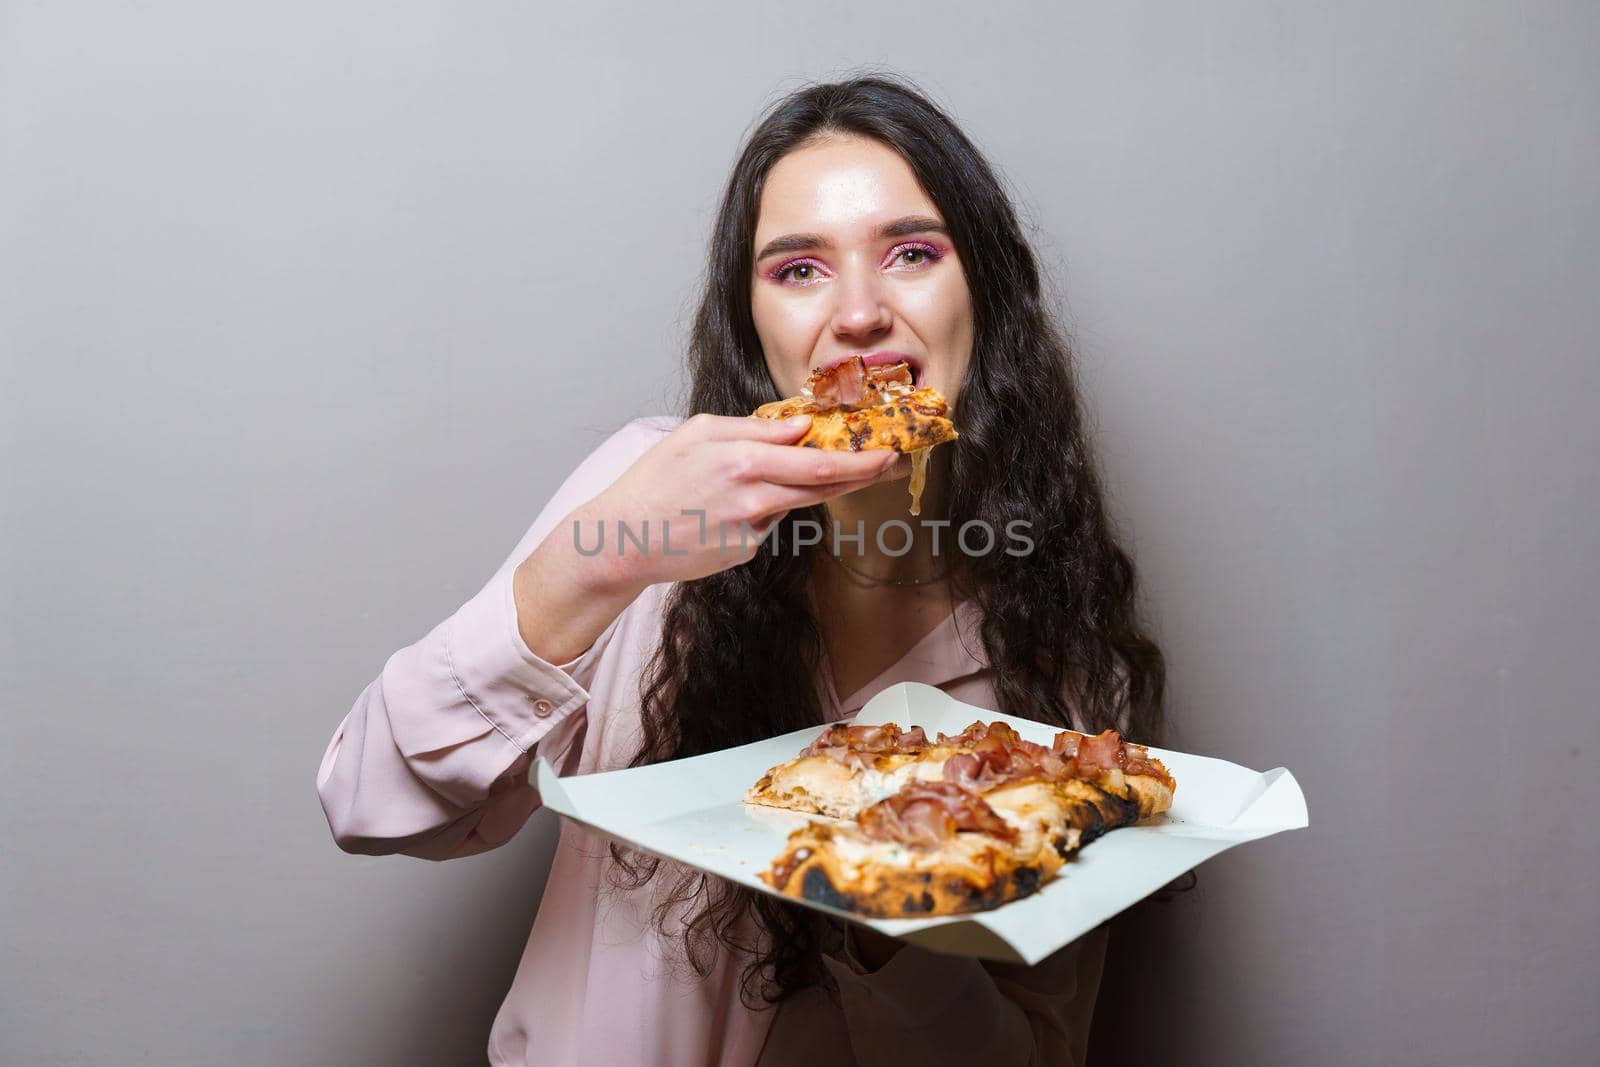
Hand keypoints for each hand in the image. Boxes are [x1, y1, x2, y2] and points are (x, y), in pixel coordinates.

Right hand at [512, 414, 901, 663]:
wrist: (623, 537)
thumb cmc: (656, 480)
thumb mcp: (697, 435)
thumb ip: (752, 429)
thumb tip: (799, 426)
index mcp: (741, 456)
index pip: (814, 453)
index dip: (856, 450)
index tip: (886, 443)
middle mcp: (752, 491)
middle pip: (824, 480)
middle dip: (867, 469)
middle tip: (899, 462)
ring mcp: (752, 526)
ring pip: (805, 501)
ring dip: (839, 488)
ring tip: (866, 473)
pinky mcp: (746, 550)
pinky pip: (771, 522)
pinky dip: (770, 509)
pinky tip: (738, 506)